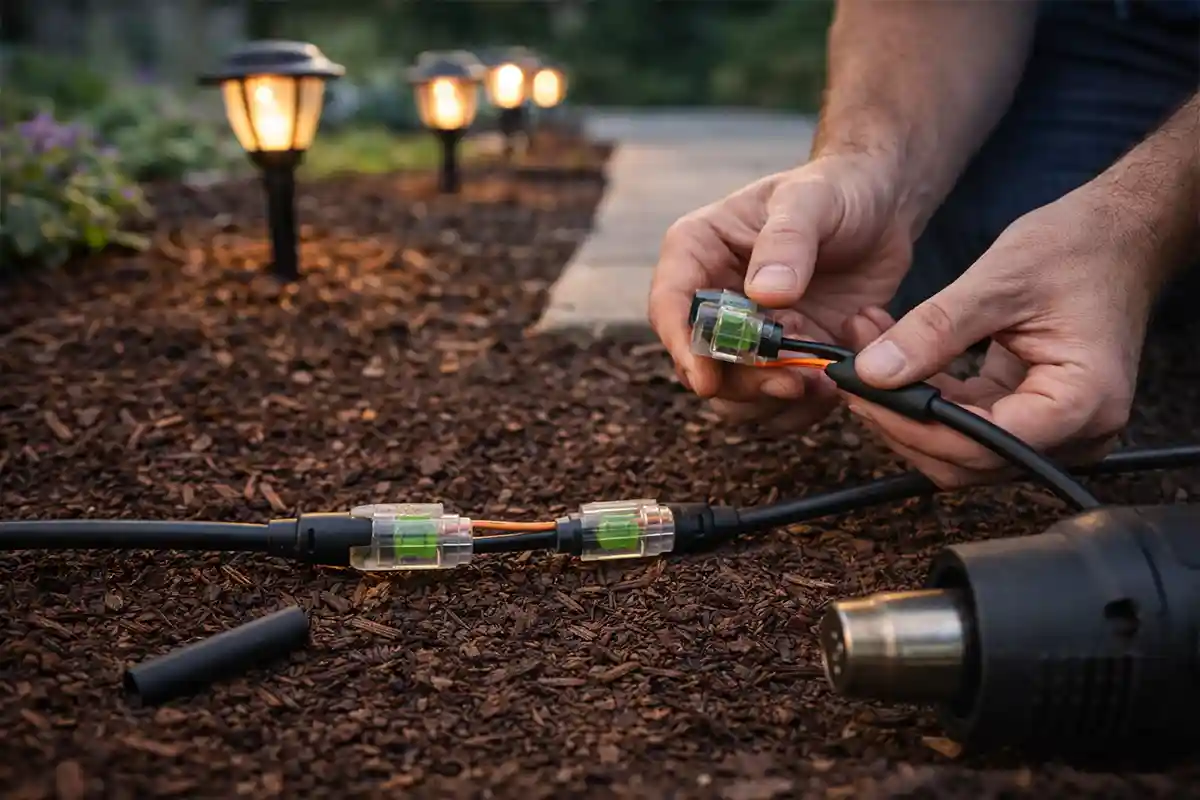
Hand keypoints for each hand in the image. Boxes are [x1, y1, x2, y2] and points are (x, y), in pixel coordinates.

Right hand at [648, 153, 915, 429]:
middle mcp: (714, 302)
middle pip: (702, 365)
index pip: (671, 307)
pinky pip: (783, 406)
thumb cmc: (835, 189)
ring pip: (739, 397)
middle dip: (745, 383)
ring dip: (778, 401)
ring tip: (825, 379)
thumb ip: (787, 241)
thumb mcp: (811, 200)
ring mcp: (749, 338)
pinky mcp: (787, 362)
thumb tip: (764, 295)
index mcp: (698, 253)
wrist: (880, 207)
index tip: (707, 379)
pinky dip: (811, 405)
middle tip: (793, 382)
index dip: (683, 347)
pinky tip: (843, 372)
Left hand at [841, 185, 1162, 487]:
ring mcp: (1054, 430)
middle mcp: (1075, 431)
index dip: (914, 425)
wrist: (1119, 235)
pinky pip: (966, 425)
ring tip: (865, 357)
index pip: (982, 443)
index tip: (864, 391)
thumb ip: (934, 331)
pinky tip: (892, 361)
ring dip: (906, 411)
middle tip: (852, 376)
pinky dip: (926, 399)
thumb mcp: (998, 281)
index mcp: (1080, 402)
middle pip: (965, 460)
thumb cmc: (1080, 248)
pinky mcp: (1031, 417)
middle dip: (901, 421)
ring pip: (958, 450)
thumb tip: (873, 372)